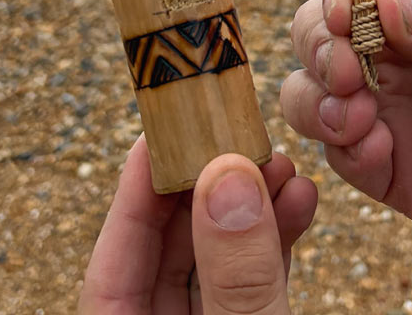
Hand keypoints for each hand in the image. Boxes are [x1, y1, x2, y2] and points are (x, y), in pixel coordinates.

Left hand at [79, 135, 316, 313]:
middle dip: (211, 187)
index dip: (140, 184)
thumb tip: (227, 174)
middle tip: (243, 137)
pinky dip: (273, 246)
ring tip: (284, 167)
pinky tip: (297, 204)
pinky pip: (249, 286)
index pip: (115, 257)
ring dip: (253, 209)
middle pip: (166, 250)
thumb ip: (234, 276)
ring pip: (215, 263)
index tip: (168, 125)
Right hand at [281, 0, 411, 240]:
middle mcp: (390, 45)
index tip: (346, 12)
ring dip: (315, 100)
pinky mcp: (390, 164)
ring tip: (356, 112)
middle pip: (316, 31)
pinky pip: (341, 156)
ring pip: (309, 93)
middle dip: (317, 46)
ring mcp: (386, 104)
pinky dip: (345, 151)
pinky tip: (379, 149)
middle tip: (345, 70)